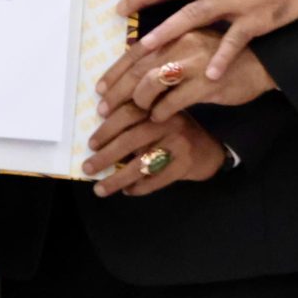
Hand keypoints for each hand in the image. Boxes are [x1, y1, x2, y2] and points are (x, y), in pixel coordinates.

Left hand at [83, 103, 225, 197]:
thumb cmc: (174, 133)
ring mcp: (178, 144)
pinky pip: (157, 180)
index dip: (107, 128)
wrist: (209, 150)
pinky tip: (127, 191)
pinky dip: (139, 188)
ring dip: (117, 179)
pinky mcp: (185, 165)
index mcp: (157, 106)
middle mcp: (168, 122)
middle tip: (88, 168)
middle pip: (131, 140)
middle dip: (105, 156)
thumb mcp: (157, 118)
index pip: (127, 113)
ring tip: (100, 188)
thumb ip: (134, 121)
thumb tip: (97, 141)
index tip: (91, 144)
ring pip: (142, 164)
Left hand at [103, 27, 276, 122]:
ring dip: (139, 100)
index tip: (99, 88)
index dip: (115, 71)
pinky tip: (159, 118)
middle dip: (118, 90)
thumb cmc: (221, 58)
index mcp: (175, 33)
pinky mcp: (209, 84)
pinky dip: (162, 111)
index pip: (135, 52)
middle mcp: (182, 43)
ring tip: (139, 112)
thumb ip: (165, 54)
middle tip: (104, 108)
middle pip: (139, 67)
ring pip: (153, 81)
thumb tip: (132, 72)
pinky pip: (175, 100)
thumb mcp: (191, 48)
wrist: (261, 65)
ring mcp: (196, 63)